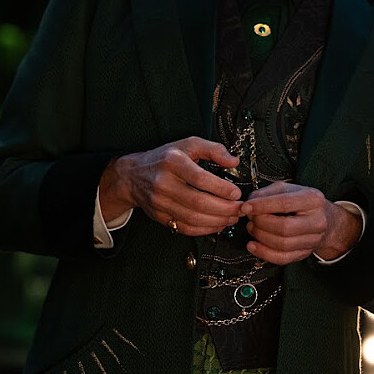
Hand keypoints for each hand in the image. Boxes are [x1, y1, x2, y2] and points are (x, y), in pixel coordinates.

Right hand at [99, 136, 242, 235]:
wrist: (132, 175)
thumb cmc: (165, 158)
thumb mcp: (188, 144)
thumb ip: (214, 149)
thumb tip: (234, 162)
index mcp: (172, 162)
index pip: (200, 178)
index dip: (221, 188)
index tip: (236, 193)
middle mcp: (164, 183)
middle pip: (198, 202)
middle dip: (224, 209)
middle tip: (240, 209)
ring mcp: (160, 202)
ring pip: (192, 218)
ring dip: (217, 221)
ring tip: (233, 217)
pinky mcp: (160, 217)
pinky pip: (184, 228)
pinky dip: (204, 230)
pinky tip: (218, 224)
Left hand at [240, 181, 361, 264]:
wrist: (323, 218)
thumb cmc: (301, 201)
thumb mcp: (287, 189)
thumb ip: (267, 193)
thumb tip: (248, 205)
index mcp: (313, 199)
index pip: (285, 203)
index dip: (262, 206)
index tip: (246, 207)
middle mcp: (317, 220)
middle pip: (285, 227)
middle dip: (261, 223)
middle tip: (250, 218)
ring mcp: (313, 239)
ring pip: (282, 244)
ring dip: (261, 237)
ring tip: (252, 228)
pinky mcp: (305, 253)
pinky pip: (283, 258)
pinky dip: (264, 253)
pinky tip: (253, 245)